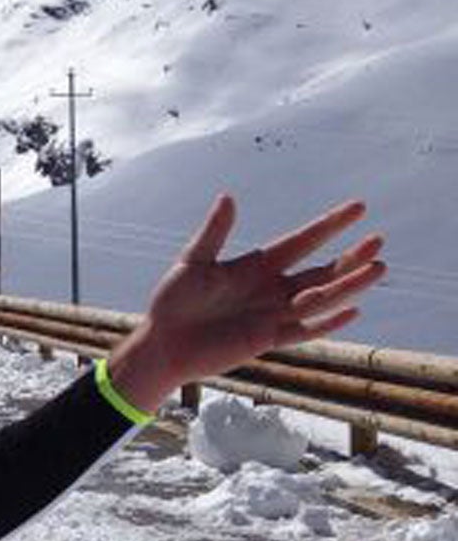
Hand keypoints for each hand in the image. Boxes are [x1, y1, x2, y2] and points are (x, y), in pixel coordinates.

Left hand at [107, 196, 386, 410]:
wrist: (162, 343)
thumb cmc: (172, 301)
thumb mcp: (193, 262)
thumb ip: (214, 233)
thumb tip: (227, 197)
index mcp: (257, 265)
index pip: (302, 241)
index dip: (330, 225)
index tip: (358, 207)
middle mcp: (271, 288)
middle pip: (320, 271)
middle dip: (349, 257)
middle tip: (378, 240)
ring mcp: (272, 314)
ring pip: (320, 299)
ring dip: (348, 285)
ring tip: (378, 268)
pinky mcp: (266, 340)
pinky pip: (303, 331)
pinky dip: (327, 322)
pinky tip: (352, 310)